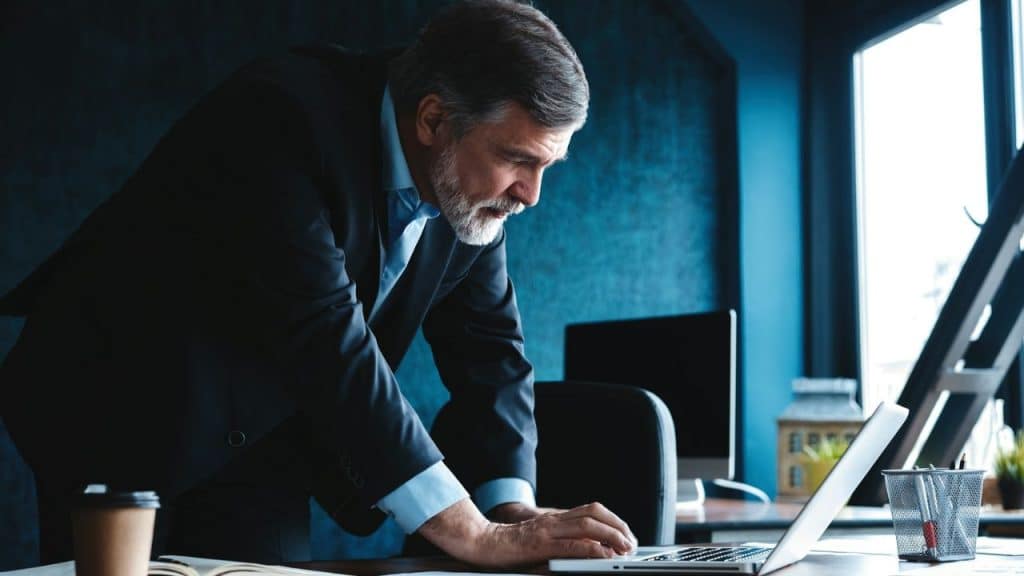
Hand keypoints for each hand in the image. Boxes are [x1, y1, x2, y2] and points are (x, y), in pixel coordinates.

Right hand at [418, 498, 637, 567]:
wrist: (482, 543)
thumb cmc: (510, 546)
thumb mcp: (541, 539)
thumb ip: (562, 540)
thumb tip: (591, 549)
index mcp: (556, 518)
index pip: (592, 510)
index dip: (613, 520)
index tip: (626, 535)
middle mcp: (554, 520)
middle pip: (595, 513)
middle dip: (618, 526)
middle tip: (631, 543)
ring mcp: (547, 530)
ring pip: (588, 525)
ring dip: (612, 535)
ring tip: (624, 548)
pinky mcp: (540, 545)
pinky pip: (571, 544)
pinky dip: (592, 549)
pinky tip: (603, 555)